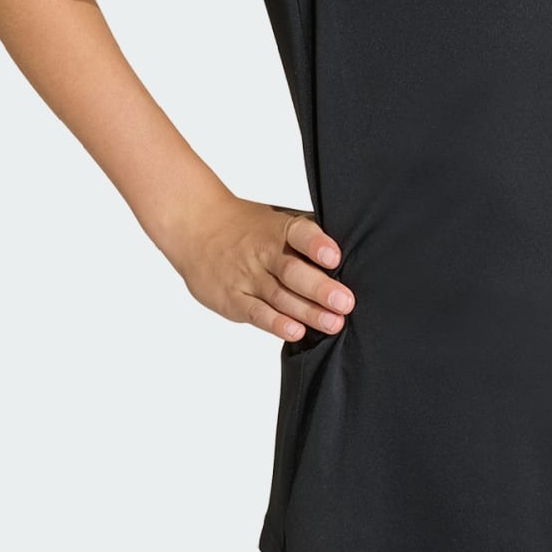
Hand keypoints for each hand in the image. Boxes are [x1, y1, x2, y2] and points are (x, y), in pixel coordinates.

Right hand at [165, 195, 354, 343]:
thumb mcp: (279, 220)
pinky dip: (276, 323)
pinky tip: (296, 331)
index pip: (300, 233)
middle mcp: (264, 252)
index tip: (334, 257)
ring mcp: (247, 276)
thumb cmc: (250, 226)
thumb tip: (354, 249)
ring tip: (333, 323)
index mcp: (280, 228)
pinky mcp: (233, 298)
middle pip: (293, 271)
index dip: (317, 244)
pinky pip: (256, 313)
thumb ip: (310, 235)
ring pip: (279, 296)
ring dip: (307, 312)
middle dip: (320, 288)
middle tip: (345, 302)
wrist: (197, 226)